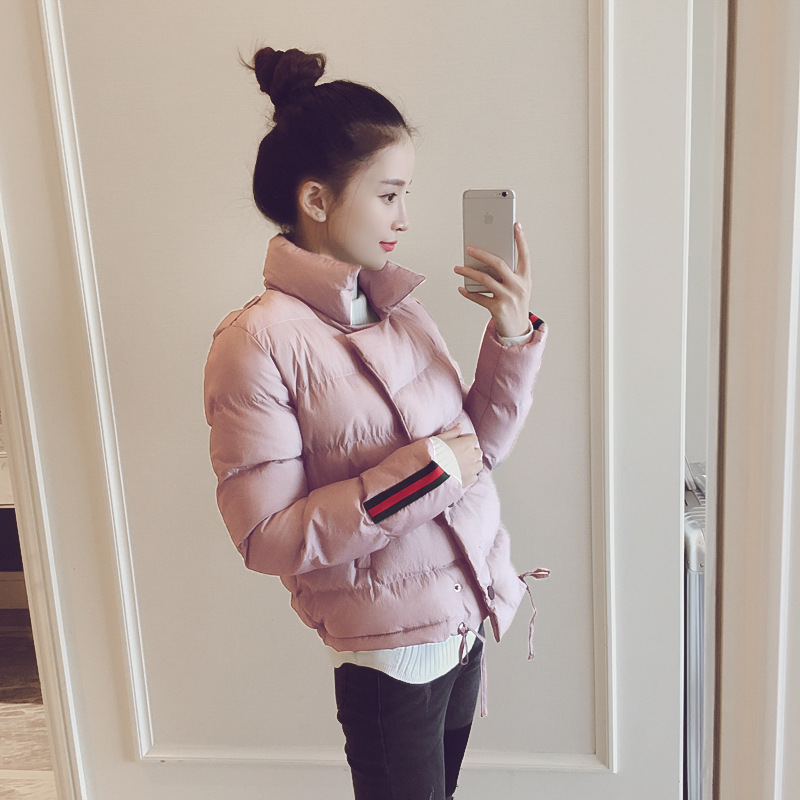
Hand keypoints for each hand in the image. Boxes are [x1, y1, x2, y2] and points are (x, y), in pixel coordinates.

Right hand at [437, 425, 482, 487]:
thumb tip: (459, 426)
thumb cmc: (431, 453)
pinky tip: (460, 474)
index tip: (457, 443)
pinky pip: (474, 476)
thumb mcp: (439, 439)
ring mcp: (472, 469)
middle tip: (458, 455)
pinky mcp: (469, 480)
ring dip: (472, 463)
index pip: (473, 438)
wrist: (427, 473)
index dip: (465, 440)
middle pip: (477, 451)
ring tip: (461, 465)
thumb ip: (452, 432)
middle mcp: (472, 456)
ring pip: (478, 464)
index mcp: (466, 444)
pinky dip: (469, 475)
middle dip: (470, 452)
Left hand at [454, 221, 531, 337]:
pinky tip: (461, 288)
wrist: (517, 330)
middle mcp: (518, 286)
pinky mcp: (498, 309)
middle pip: (498, 264)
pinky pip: (479, 297)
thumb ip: (508, 274)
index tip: (516, 226)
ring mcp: (508, 298)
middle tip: (468, 248)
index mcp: (525, 278)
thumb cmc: (516, 303)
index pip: (525, 255)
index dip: (521, 240)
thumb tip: (485, 259)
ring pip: (485, 279)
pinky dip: (468, 293)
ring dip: (468, 272)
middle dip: (481, 254)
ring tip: (458, 268)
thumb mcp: (518, 287)